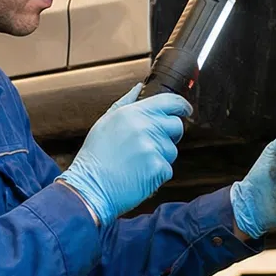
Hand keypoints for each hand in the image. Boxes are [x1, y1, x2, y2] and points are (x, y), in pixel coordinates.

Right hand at [60, 85, 190, 224]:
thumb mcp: (105, 122)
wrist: (90, 187)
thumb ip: (125, 102)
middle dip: (170, 134)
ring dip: (160, 157)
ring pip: (172, 150)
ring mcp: (153, 148)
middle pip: (176, 126)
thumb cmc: (95, 156)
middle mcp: (145, 127)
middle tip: (152, 144)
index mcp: (133, 113)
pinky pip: (167, 169)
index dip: (181, 105)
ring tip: (137, 162)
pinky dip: (156, 174)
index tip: (185, 110)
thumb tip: (139, 88)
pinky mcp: (158, 168)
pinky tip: (139, 174)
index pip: (170, 101)